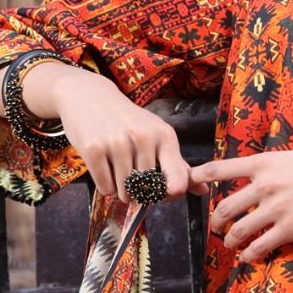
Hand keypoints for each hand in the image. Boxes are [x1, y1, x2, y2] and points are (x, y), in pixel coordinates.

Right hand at [48, 70, 206, 203]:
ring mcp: (117, 143)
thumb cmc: (129, 121)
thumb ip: (178, 165)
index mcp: (164, 136)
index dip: (170, 196)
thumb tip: (203, 190)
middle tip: (134, 178)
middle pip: (148, 192)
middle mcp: (143, 137)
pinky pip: (106, 189)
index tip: (162, 192)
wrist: (89, 97)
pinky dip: (106, 188)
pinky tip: (106, 170)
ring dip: (122, 192)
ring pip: (126, 193)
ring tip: (119, 173)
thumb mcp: (157, 135)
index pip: (177, 183)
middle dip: (141, 193)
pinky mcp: (94, 149)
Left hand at [192, 146, 292, 263]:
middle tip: (217, 228)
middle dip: (215, 222)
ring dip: (229, 241)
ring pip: (238, 230)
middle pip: (224, 207)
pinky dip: (248, 255)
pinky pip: (260, 246)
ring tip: (230, 244)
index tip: (191, 183)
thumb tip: (251, 184)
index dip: (200, 176)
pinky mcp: (290, 229)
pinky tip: (247, 258)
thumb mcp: (291, 158)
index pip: (220, 168)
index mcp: (263, 163)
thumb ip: (268, 170)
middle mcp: (265, 185)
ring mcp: (276, 208)